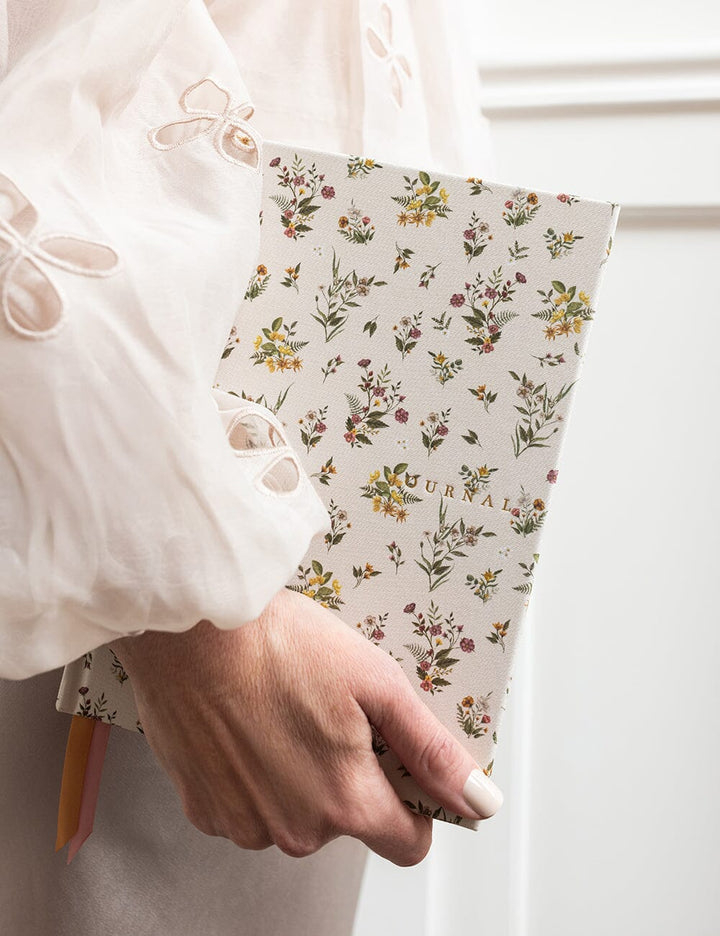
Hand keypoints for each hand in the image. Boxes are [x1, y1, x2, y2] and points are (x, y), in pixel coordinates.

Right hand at [107, 588, 502, 865]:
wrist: (190, 626)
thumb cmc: (277, 642)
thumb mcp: (374, 682)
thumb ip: (429, 749)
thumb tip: (480, 800)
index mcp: (344, 801)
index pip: (408, 844)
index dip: (414, 805)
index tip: (398, 765)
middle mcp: (294, 829)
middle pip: (347, 822)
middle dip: (349, 777)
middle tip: (331, 714)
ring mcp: (243, 824)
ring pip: (296, 815)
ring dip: (299, 777)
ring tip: (284, 712)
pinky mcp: (203, 809)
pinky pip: (249, 807)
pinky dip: (255, 776)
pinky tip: (249, 726)